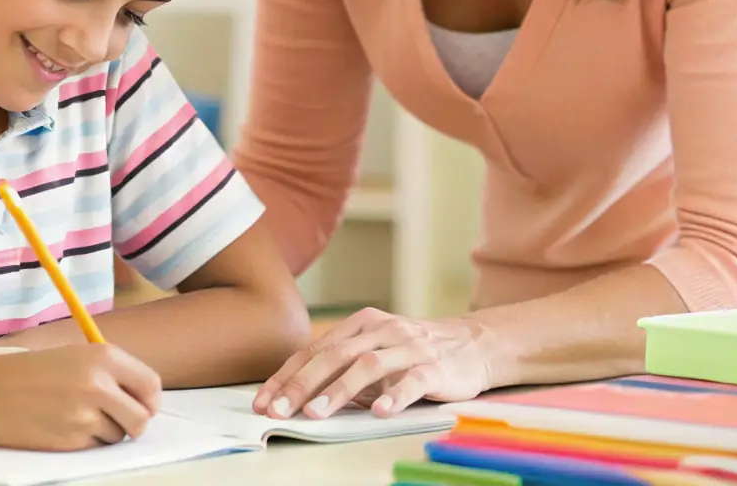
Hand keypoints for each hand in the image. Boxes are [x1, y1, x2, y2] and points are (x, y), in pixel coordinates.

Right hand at [0, 344, 161, 449]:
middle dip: (134, 423)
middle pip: (141, 418)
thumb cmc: (32, 371)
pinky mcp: (70, 441)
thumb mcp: (76, 357)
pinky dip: (86, 441)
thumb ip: (112, 373)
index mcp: (103, 357)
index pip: (150, 384)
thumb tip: (146, 400)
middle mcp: (99, 385)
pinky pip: (95, 447)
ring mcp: (84, 415)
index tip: (144, 405)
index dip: (150, 400)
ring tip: (76, 415)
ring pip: (117, 435)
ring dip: (105, 431)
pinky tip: (63, 426)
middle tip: (119, 420)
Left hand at [251, 308, 492, 419]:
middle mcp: (382, 330)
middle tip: (279, 410)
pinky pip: (412, 381)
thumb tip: (299, 394)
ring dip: (338, 390)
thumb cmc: (413, 353)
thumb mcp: (375, 352)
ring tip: (315, 414)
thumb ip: (343, 366)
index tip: (264, 400)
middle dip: (302, 384)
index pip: (316, 349)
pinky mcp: (435, 367)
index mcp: (362, 323)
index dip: (287, 375)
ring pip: (368, 366)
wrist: (473, 344)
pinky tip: (378, 412)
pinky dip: (394, 395)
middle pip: (335, 355)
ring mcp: (409, 346)